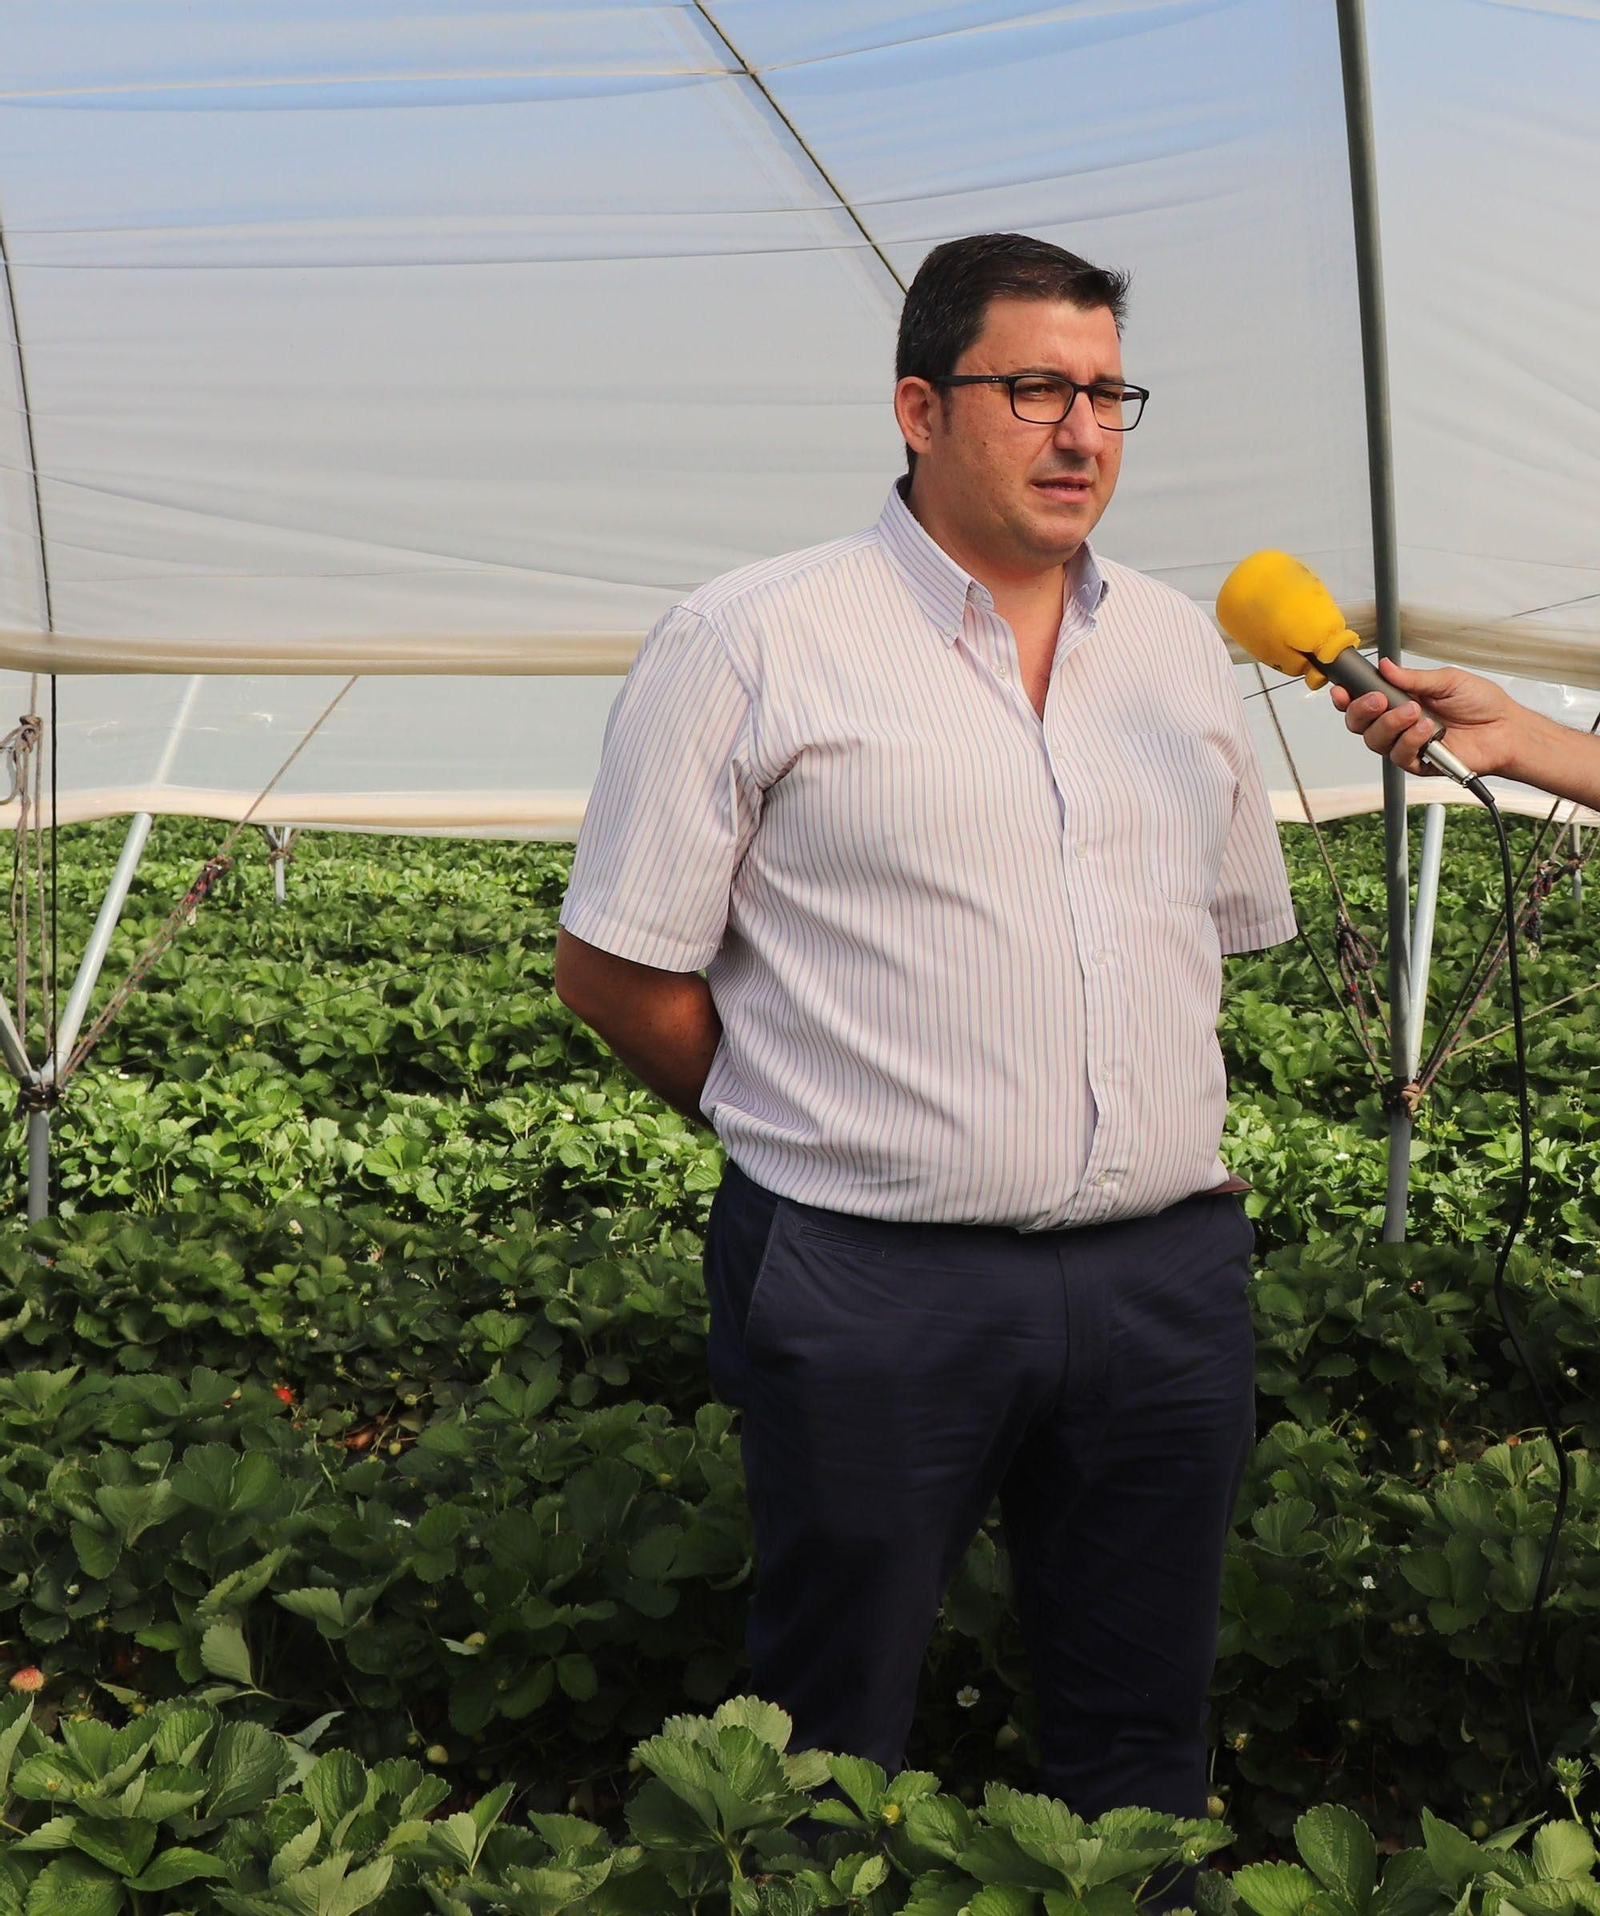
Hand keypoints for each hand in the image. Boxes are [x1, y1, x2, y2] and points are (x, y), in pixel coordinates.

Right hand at [1328, 658, 1528, 778]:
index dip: (1347, 698)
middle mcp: (1398, 724)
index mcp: (1401, 700)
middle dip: (1362, 711)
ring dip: (1390, 725)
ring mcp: (1406, 744)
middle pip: (1359, 724)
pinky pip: (1399, 756)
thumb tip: (1385, 667)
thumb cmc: (1482, 704)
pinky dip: (1410, 740)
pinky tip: (1428, 730)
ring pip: (1375, 740)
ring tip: (1416, 712)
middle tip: (1378, 700)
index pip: (1364, 701)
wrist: (1506, 730)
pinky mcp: (1418, 763)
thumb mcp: (1447, 680)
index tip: (1342, 690)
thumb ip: (1414, 678)